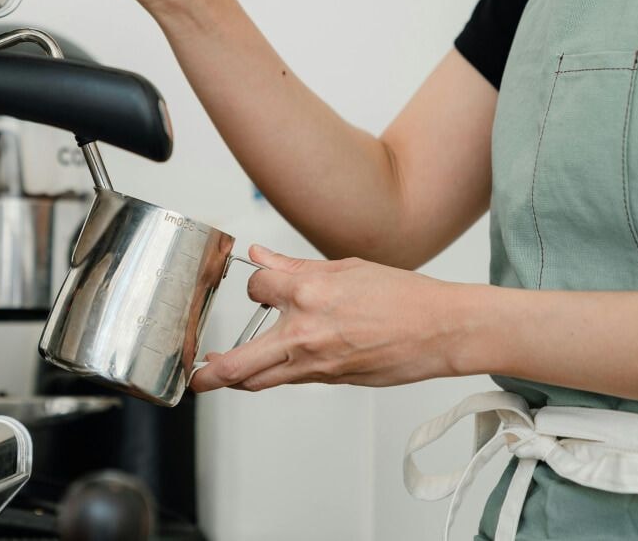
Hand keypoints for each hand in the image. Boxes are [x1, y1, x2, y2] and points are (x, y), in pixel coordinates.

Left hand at [191, 246, 476, 392]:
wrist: (443, 330)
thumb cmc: (404, 297)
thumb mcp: (346, 268)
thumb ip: (294, 266)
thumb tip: (259, 255)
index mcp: (309, 293)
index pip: (256, 288)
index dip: (254, 286)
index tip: (259, 287)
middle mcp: (306, 332)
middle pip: (239, 363)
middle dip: (209, 373)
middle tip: (194, 374)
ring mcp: (317, 362)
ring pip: (261, 380)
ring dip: (235, 379)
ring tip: (217, 375)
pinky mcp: (331, 380)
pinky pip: (290, 380)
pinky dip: (273, 374)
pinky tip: (268, 368)